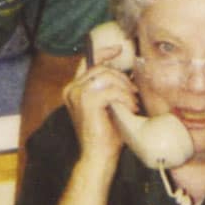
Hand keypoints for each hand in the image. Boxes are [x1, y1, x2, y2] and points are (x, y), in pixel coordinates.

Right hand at [62, 46, 137, 161]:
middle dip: (122, 78)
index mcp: (73, 90)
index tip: (119, 49)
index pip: (87, 62)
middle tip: (134, 93)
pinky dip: (125, 98)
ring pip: (108, 77)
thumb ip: (109, 89)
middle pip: (102, 69)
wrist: (97, 155)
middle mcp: (71, 89)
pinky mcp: (87, 101)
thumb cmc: (105, 134)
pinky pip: (112, 90)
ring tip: (132, 103)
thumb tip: (128, 74)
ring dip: (125, 89)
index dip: (104, 53)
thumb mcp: (107, 106)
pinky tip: (129, 108)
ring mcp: (77, 94)